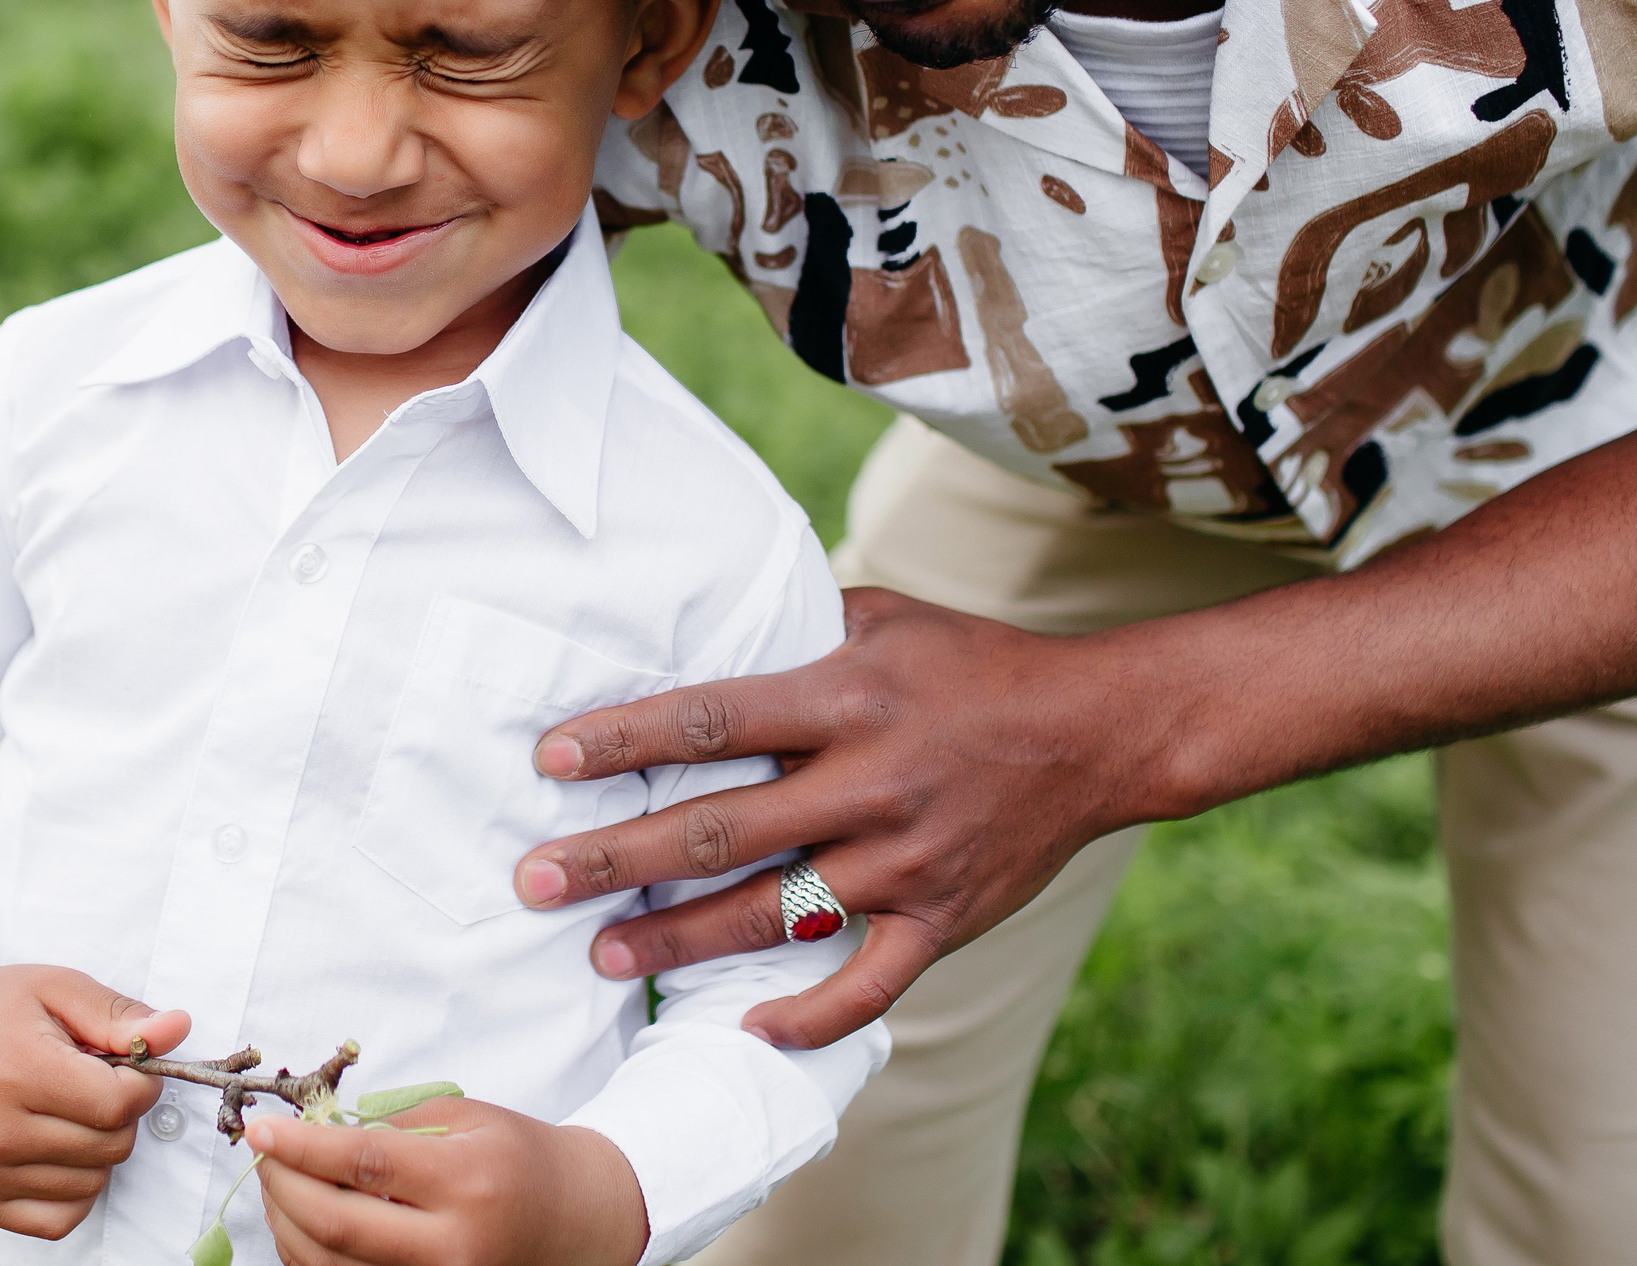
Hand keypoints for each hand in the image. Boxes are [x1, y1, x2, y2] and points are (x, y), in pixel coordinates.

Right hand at [0, 935, 192, 1239]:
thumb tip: (179, 1028)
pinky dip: (74, 1188)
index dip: (141, 1082)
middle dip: (120, 1113)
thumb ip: (120, 1015)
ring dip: (98, 1149)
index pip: (118, 1104)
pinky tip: (56, 1145)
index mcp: (16, 1069)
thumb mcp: (61, 988)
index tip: (126, 1063)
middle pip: (111, 1147)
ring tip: (65, 1108)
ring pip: (93, 1184)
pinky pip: (61, 1220)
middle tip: (91, 1081)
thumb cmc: (2, 1006)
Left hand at [246, 1099, 646, 1265]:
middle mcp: (452, 1245)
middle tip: (260, 1155)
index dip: (301, 1148)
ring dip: (288, 1225)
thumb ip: (393, 1127)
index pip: (364, 1165)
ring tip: (277, 1185)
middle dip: (283, 1187)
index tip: (260, 1130)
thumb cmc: (519, 1158)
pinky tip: (303, 1223)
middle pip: (337, 1225)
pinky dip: (312, 1257)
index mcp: (465, 1182)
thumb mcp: (466, 1118)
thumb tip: (318, 1135)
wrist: (575, 1218)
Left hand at [514, 589, 1156, 1049]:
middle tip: (537, 879)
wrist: (1099, 731)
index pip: (714, 719)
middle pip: (721, 829)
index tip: (552, 760)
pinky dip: (812, 1015)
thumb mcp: (883, 617)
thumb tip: (705, 606)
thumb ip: (796, 622)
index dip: (628, 740)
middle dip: (619, 858)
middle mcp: (870, 783)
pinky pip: (870, 984)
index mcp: (847, 699)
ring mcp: (907, 860)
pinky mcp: (943, 918)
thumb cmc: (972, 663)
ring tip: (604, 953)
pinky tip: (750, 1030)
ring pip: (773, 914)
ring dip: (681, 940)